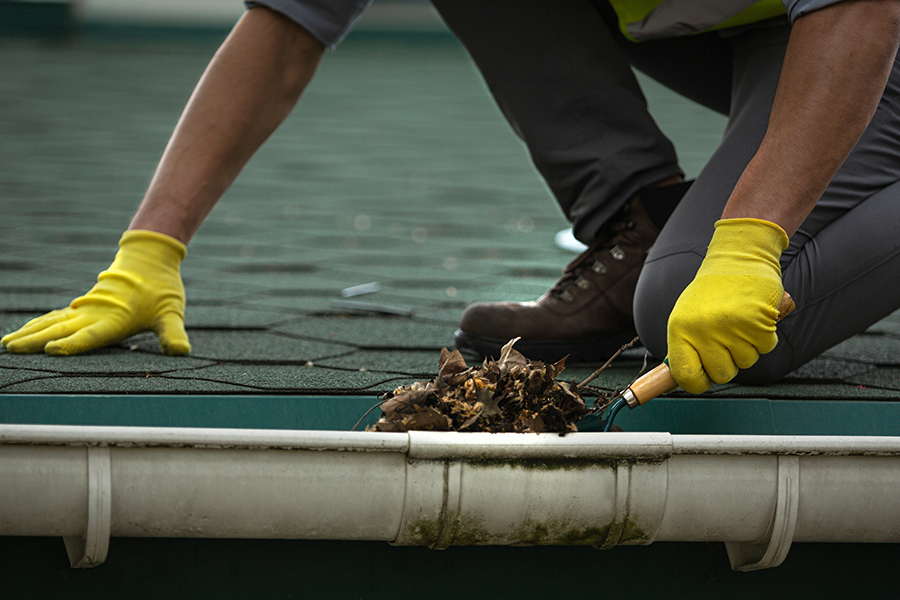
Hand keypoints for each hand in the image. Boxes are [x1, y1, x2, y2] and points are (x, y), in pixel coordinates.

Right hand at [2, 230, 190, 355]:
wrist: (149, 259)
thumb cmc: (162, 289)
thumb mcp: (171, 312)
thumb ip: (173, 333)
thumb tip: (182, 351)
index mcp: (116, 319)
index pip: (92, 335)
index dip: (73, 343)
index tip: (52, 350)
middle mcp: (96, 314)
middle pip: (62, 329)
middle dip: (36, 341)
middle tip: (11, 349)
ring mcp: (86, 309)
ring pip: (53, 322)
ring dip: (29, 333)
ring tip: (6, 345)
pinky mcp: (83, 307)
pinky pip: (55, 317)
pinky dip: (37, 325)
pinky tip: (22, 333)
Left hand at [667, 218, 788, 393]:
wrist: (738, 258)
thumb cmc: (712, 293)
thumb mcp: (686, 318)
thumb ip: (685, 348)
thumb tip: (679, 381)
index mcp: (680, 329)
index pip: (685, 375)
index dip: (697, 382)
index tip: (703, 378)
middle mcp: (702, 329)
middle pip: (721, 375)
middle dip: (727, 363)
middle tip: (726, 339)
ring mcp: (730, 326)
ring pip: (746, 362)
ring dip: (747, 347)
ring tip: (738, 322)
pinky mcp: (757, 322)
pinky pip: (765, 348)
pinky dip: (764, 337)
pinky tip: (754, 317)